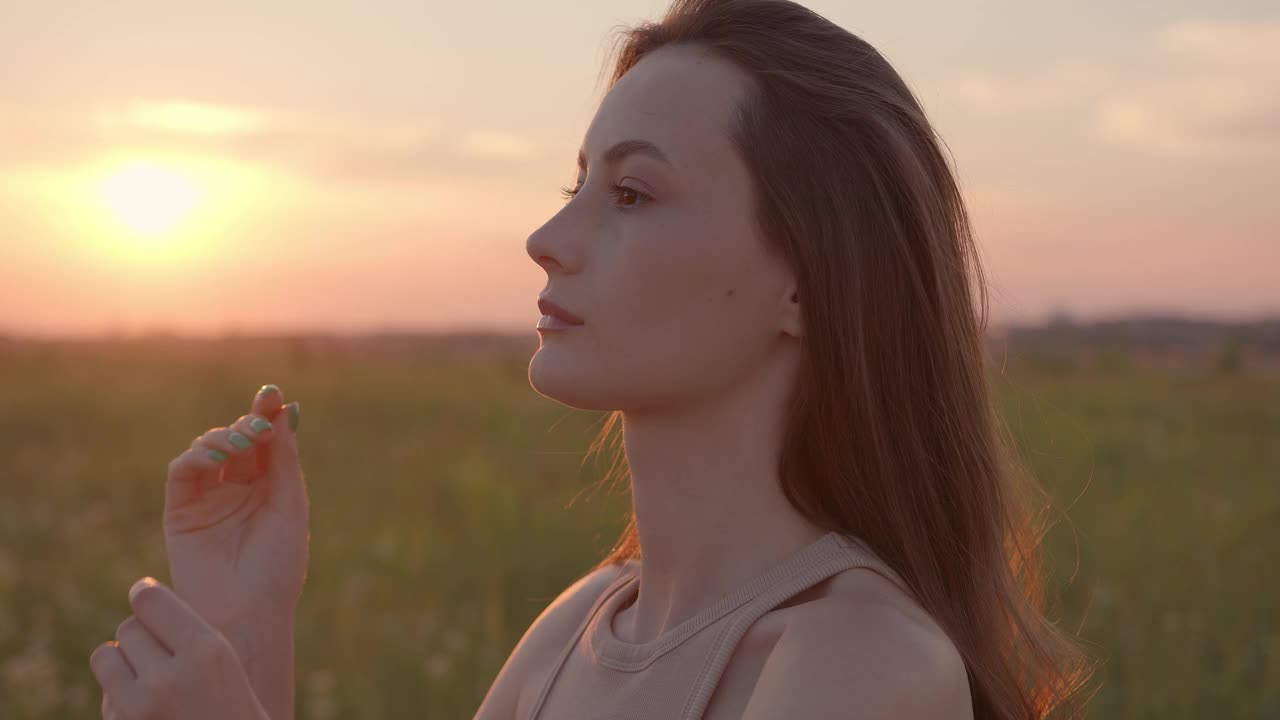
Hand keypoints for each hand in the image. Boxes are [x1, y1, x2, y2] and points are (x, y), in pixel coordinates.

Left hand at [89, 577, 270, 719]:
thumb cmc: (234, 708)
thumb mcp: (224, 663)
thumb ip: (188, 632)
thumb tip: (139, 597)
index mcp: (207, 650)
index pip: (149, 599)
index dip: (144, 594)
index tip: (145, 594)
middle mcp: (170, 676)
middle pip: (128, 627)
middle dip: (141, 635)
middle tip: (163, 650)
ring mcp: (140, 708)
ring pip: (106, 655)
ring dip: (121, 661)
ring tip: (147, 675)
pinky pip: (105, 695)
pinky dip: (118, 696)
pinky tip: (146, 708)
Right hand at [163, 384, 308, 631]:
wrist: (248, 612)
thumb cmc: (278, 565)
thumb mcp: (290, 505)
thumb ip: (284, 458)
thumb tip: (286, 408)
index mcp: (270, 490)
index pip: (266, 442)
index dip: (266, 414)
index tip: (271, 393)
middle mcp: (238, 491)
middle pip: (239, 441)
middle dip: (247, 425)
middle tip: (258, 426)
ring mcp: (208, 500)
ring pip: (209, 450)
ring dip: (224, 437)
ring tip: (241, 444)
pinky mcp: (180, 512)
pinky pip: (183, 472)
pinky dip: (196, 456)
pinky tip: (217, 456)